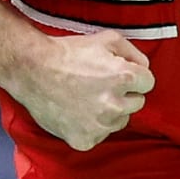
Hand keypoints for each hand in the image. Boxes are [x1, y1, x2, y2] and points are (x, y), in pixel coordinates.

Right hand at [8, 31, 153, 151]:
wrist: (32, 70)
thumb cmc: (67, 52)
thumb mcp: (105, 38)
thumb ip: (133, 52)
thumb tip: (144, 68)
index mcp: (124, 77)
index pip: (148, 83)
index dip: (133, 75)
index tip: (117, 73)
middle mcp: (115, 104)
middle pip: (136, 103)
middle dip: (123, 94)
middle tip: (99, 85)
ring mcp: (100, 125)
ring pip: (119, 121)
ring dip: (109, 111)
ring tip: (86, 98)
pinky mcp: (85, 140)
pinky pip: (99, 135)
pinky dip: (91, 126)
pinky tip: (77, 112)